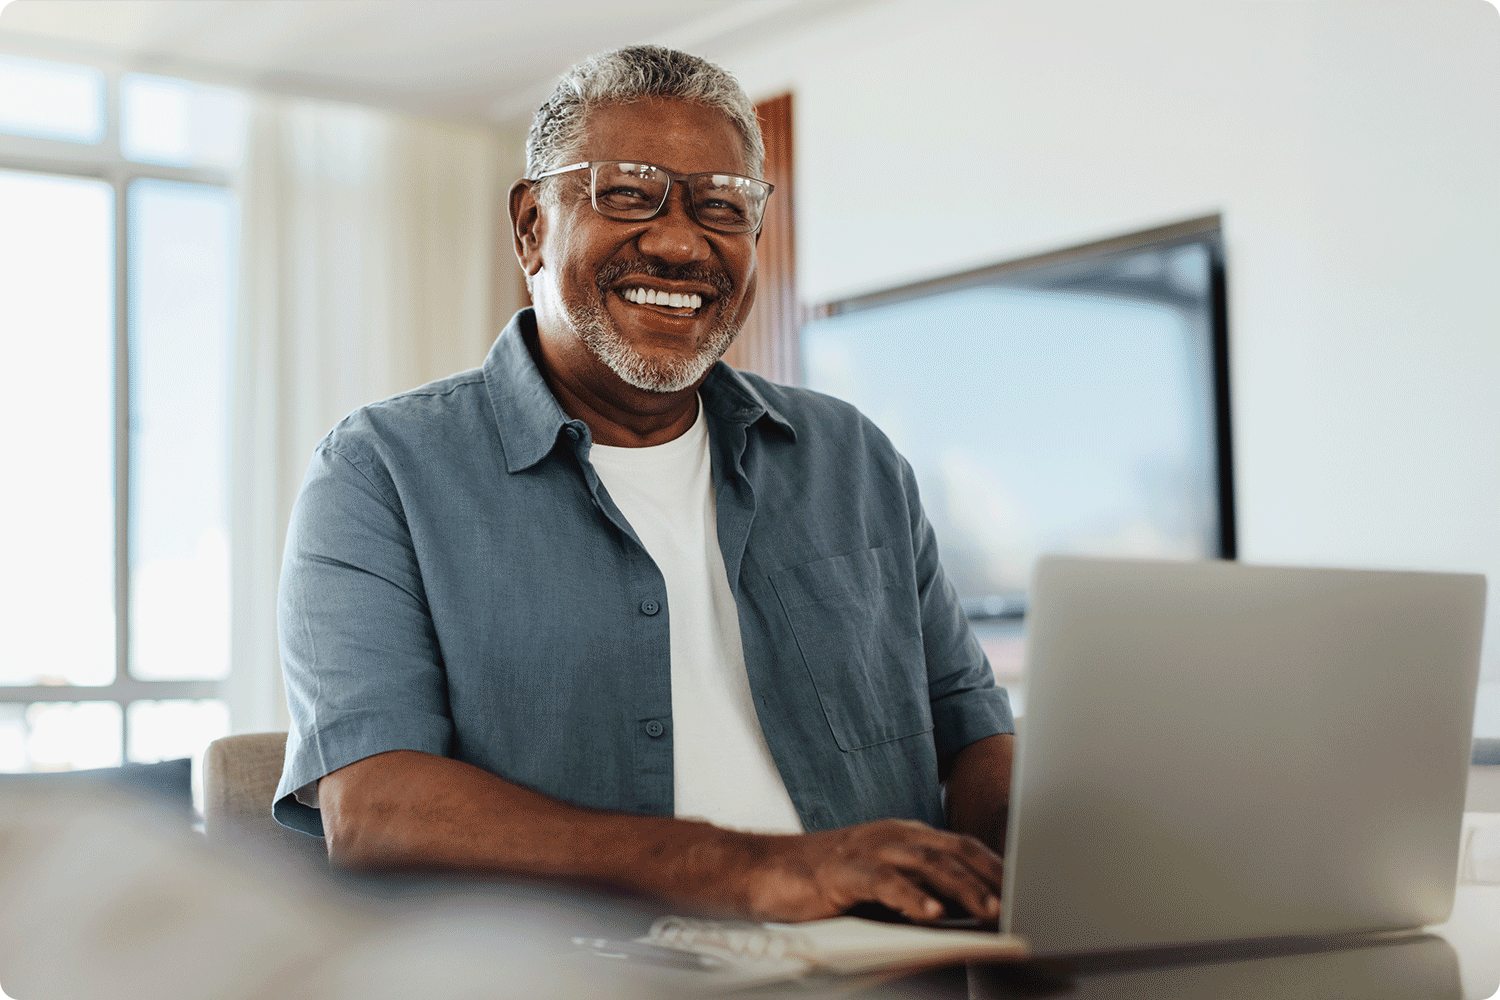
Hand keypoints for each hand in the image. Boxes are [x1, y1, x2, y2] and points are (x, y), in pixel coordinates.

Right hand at [729, 819, 1004, 923]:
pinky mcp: (844, 870)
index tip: (1024, 888)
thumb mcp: (880, 881)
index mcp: (904, 836)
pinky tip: (929, 913)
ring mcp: (868, 849)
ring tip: (987, 909)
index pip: (960, 846)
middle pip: (952, 851)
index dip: (994, 866)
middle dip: (988, 877)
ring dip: (961, 887)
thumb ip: (917, 888)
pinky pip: (883, 881)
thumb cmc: (825, 880)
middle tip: (1017, 902)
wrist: (766, 870)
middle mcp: (891, 836)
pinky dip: (910, 896)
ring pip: (926, 863)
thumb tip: (960, 913)